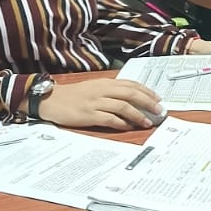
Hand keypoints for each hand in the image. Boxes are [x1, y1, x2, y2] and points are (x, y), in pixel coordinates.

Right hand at [36, 77, 163, 130]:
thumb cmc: (73, 96)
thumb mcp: (94, 88)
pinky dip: (121, 123)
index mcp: (105, 83)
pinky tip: (128, 127)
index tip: (158, 99)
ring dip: (137, 115)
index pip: (131, 84)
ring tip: (147, 122)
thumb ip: (111, 91)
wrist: (51, 100)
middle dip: (147, 102)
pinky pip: (109, 119)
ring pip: (123, 106)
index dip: (146, 91)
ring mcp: (95, 102)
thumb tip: (131, 99)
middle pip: (130, 93)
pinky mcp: (88, 115)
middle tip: (159, 110)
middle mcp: (102, 90)